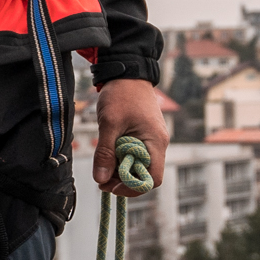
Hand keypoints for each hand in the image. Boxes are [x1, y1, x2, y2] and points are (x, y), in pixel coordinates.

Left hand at [90, 77, 169, 196]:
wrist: (128, 72)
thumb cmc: (121, 94)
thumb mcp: (109, 123)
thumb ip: (105, 152)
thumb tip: (100, 180)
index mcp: (155, 142)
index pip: (152, 179)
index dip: (132, 188)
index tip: (110, 185)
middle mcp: (158, 144)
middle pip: (145, 175)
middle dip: (123, 180)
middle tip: (101, 176)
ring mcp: (153, 139)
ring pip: (139, 166)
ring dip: (121, 169)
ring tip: (103, 163)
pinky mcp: (145, 135)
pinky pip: (136, 155)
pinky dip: (122, 158)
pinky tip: (109, 152)